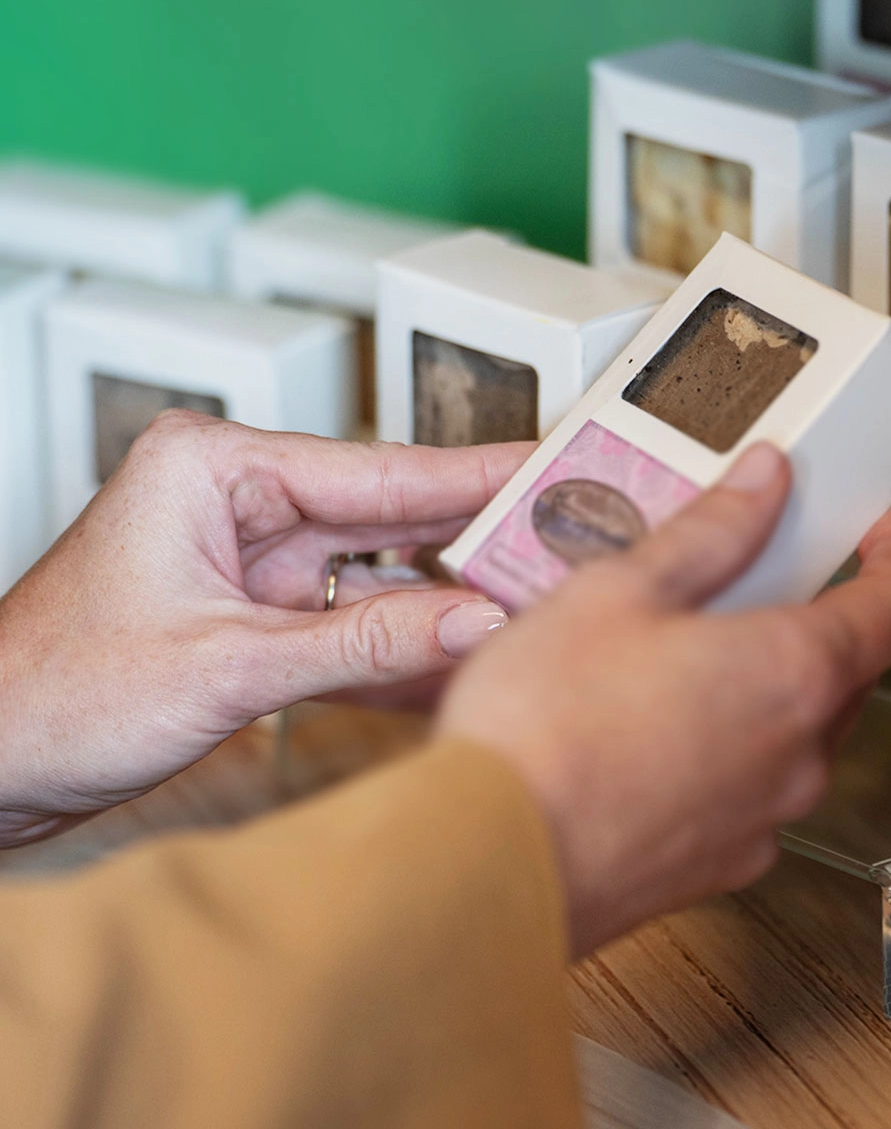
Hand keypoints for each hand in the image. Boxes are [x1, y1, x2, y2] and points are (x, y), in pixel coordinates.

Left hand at [0, 412, 529, 844]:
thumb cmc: (54, 695)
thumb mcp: (228, 667)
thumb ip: (364, 644)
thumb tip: (474, 622)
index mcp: (218, 468)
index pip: (379, 471)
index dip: (475, 477)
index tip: (551, 471)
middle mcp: (242, 499)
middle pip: (390, 514)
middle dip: (476, 535)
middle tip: (564, 537)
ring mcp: (255, 557)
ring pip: (380, 571)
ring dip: (449, 597)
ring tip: (536, 598)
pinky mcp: (261, 612)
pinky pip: (352, 622)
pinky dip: (402, 646)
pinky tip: (464, 657)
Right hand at [435, 444, 890, 957]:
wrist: (494, 863)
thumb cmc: (545, 725)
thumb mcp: (619, 591)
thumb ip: (711, 531)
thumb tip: (767, 480)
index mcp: (791, 671)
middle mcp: (798, 754)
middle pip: (848, 667)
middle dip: (822, 614)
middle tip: (764, 575)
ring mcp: (764, 818)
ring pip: (796, 730)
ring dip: (767, 684)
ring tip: (684, 654)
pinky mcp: (721, 863)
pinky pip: (751, 787)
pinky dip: (729, 746)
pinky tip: (652, 731)